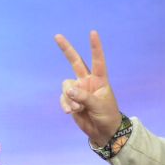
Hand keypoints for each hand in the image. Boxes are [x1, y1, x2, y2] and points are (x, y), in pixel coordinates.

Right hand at [54, 31, 122, 145]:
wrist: (103, 132)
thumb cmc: (107, 116)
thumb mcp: (98, 105)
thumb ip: (83, 96)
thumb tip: (68, 90)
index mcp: (99, 80)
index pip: (97, 60)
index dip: (95, 47)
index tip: (92, 33)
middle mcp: (87, 81)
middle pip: (75, 62)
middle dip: (66, 49)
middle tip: (57, 36)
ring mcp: (78, 90)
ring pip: (66, 86)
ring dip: (69, 98)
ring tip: (77, 109)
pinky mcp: (70, 100)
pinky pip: (63, 98)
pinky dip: (65, 104)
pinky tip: (70, 112)